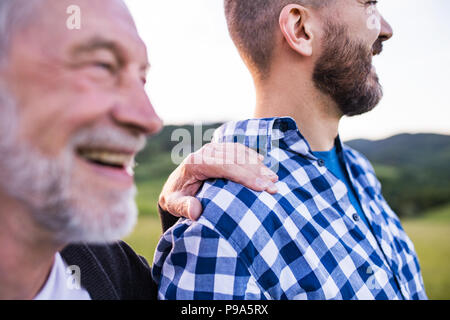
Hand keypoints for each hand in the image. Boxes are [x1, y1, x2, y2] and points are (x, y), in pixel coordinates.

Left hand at [159, 143, 278, 219]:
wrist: (174, 187)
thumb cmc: (176, 198)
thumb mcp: (174, 204)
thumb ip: (183, 207)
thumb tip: (195, 211)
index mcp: (194, 162)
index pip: (224, 166)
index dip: (244, 176)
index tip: (261, 187)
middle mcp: (205, 152)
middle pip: (236, 159)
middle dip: (256, 172)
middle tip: (274, 187)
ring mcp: (213, 148)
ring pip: (240, 153)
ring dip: (258, 165)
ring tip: (274, 179)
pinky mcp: (219, 149)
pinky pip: (239, 150)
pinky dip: (252, 157)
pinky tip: (263, 163)